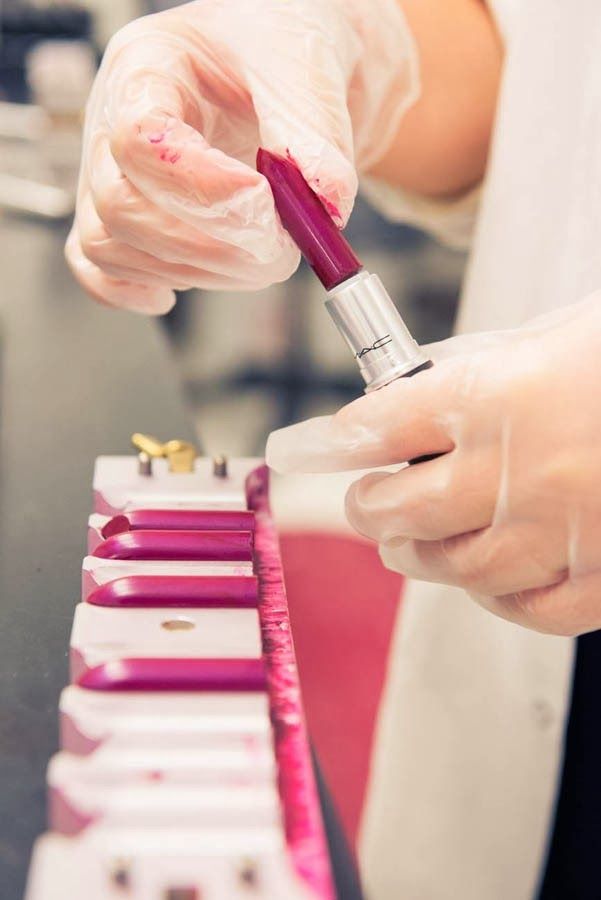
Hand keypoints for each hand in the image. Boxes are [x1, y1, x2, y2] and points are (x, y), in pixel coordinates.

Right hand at [66, 0, 417, 312]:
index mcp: (149, 66)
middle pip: (122, 205)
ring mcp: (110, 176)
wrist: (278, 74)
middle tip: (279, 250)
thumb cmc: (277, 51)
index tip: (263, 201)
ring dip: (197, 271)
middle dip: (208, 244)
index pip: (140, 137)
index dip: (200, 184)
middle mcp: (112, 122)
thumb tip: (326, 200)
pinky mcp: (122, 221)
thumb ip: (317, 132)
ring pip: (116, 247)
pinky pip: (100, 271)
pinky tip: (185, 285)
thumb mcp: (306, 64)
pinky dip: (137, 291)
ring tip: (263, 257)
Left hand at [267, 295, 600, 635]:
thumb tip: (404, 398)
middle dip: (367, 507)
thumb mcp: (547, 335)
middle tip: (364, 502)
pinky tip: (486, 579)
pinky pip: (524, 608)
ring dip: (416, 553)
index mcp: (492, 393)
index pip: (371, 427)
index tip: (297, 452)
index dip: (324, 443)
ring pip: (450, 566)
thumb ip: (472, 371)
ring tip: (408, 542)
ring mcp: (558, 531)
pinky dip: (493, 596)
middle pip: (395, 508)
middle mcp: (513, 469)